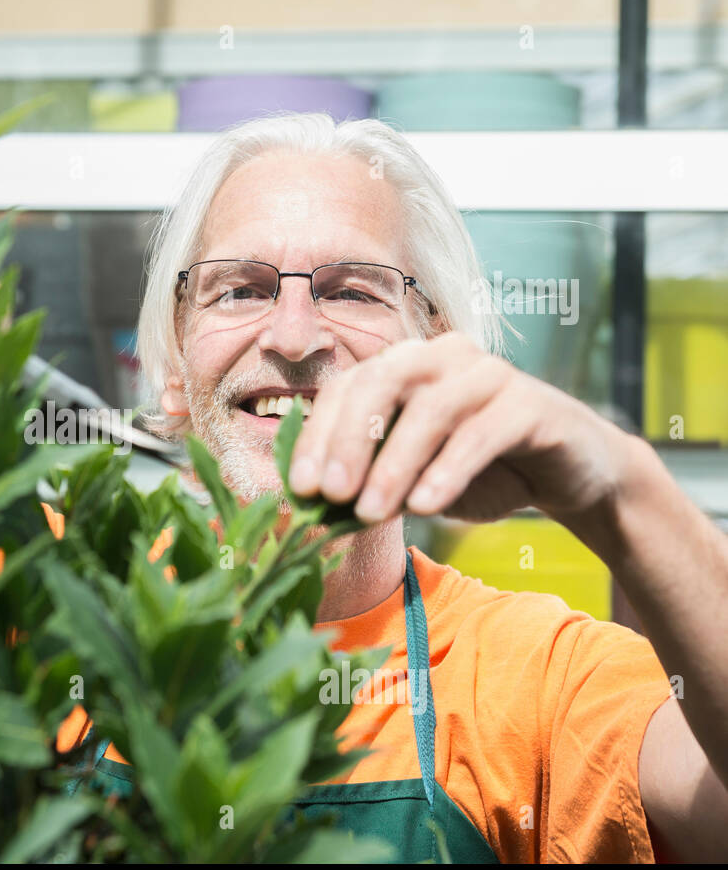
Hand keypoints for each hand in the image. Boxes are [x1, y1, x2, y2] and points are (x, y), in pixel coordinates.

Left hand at [287, 332, 634, 527]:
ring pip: (431, 409)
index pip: (347, 388)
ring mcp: (489, 374)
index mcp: (405, 365)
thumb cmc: (477, 471)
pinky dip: (448, 470)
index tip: (301, 488)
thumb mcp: (412, 479)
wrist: (568, 475)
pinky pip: (482, 433)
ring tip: (370, 513)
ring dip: (394, 464)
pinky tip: (426, 506)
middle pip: (382, 383)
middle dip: (348, 441)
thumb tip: (316, 507)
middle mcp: (443, 356)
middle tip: (330, 495)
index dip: (318, 436)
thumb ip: (369, 482)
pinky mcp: (531, 403)